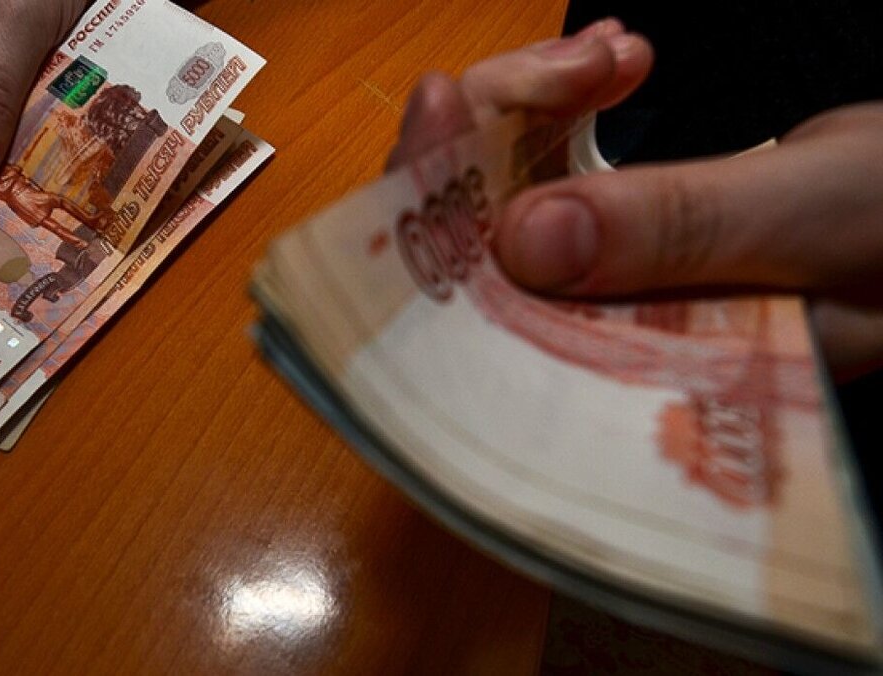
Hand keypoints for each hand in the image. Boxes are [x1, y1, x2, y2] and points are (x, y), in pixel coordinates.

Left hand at [390, 19, 882, 381]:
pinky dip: (570, 110)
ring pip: (507, 201)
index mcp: (627, 382)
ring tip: (612, 51)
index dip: (436, 216)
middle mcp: (594, 345)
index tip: (443, 107)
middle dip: (493, 134)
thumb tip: (524, 240)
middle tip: (571, 61)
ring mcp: (605, 291)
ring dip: (534, 108)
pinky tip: (610, 62)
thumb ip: (681, 233)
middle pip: (473, 251)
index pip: (481, 322)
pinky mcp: (625, 242)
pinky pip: (558, 176)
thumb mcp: (810, 221)